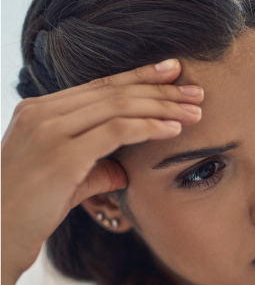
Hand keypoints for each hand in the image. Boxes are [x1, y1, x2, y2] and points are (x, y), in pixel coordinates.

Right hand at [1, 59, 202, 284]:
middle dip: (160, 89)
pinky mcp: (61, 155)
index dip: (139, 77)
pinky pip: (117, 132)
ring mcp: (48, 131)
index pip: (99, 86)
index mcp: (37, 110)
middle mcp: (40, 113)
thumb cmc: (29, 213)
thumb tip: (123, 171)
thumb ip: (94, 169)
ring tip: (195, 110)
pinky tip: (174, 129)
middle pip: (114, 92)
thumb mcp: (64, 181)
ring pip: (119, 106)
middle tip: (196, 91)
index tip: (173, 71)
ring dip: (163, 106)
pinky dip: (150, 127)